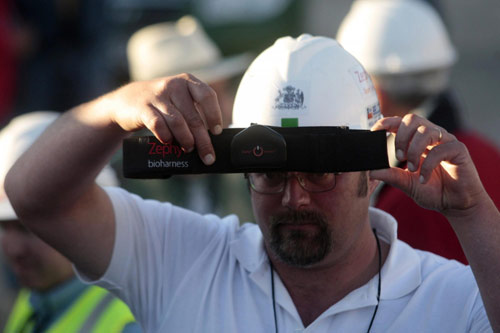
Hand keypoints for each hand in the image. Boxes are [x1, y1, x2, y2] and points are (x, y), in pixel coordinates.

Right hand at [106, 74, 222, 164]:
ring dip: (186, 139)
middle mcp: (174, 85)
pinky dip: (166, 136)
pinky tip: (168, 142)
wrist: (127, 100)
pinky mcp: (143, 107)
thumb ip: (194, 113)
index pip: (207, 96)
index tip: (217, 132)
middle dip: (203, 140)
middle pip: (193, 116)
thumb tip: (210, 142)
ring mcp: (158, 96)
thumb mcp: (180, 100)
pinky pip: (158, 125)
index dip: (214, 115)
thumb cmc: (162, 104)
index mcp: (187, 82)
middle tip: (208, 156)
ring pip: (178, 121)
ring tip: (188, 149)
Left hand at [370, 115, 486, 217]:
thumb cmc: (433, 192)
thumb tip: (370, 170)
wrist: (456, 206)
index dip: (387, 122)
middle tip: (399, 157)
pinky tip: (424, 178)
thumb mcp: (406, 183)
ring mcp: (446, 141)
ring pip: (426, 131)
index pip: (401, 123)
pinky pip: (440, 149)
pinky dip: (427, 165)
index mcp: (417, 141)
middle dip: (401, 137)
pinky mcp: (458, 150)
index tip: (375, 131)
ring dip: (414, 150)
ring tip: (412, 169)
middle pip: (413, 119)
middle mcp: (432, 137)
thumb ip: (390, 175)